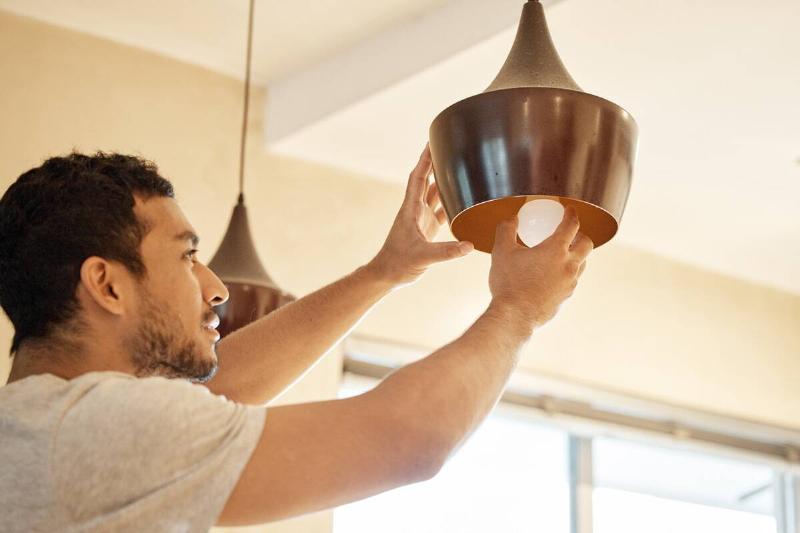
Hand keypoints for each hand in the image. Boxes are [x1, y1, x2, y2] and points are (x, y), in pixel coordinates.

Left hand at [368, 145, 473, 287]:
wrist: (387, 275)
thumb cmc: (398, 263)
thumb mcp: (423, 257)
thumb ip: (446, 252)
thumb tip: (468, 246)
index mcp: (411, 210)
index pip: (418, 178)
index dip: (424, 160)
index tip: (431, 142)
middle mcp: (416, 210)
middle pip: (427, 180)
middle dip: (435, 163)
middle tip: (447, 147)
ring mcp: (421, 219)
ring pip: (434, 194)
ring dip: (444, 181)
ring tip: (457, 167)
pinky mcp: (427, 229)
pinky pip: (440, 210)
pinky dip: (450, 203)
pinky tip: (461, 198)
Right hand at [489, 207, 592, 328]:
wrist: (514, 317)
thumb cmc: (509, 283)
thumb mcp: (501, 252)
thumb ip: (506, 230)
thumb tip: (511, 219)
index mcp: (556, 250)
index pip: (572, 225)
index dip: (571, 214)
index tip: (569, 210)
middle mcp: (568, 266)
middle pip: (586, 244)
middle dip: (581, 235)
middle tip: (570, 233)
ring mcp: (570, 284)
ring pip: (582, 264)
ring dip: (576, 255)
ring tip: (562, 255)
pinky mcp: (566, 298)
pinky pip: (572, 281)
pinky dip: (567, 273)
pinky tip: (552, 276)